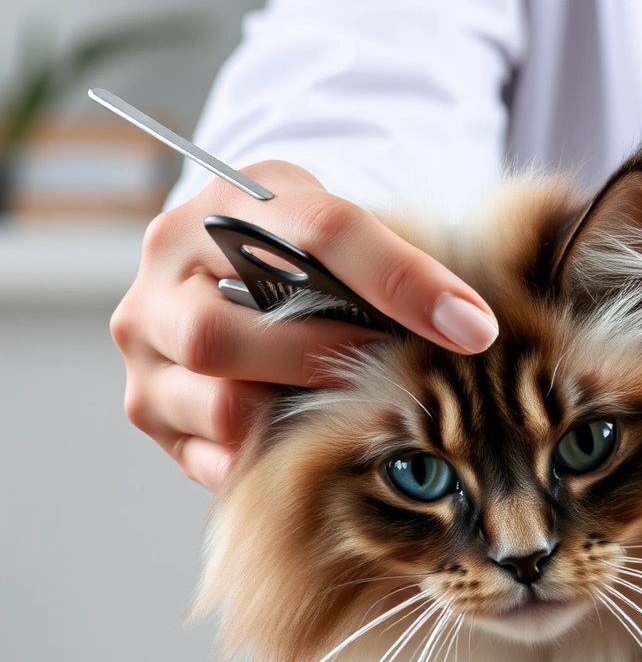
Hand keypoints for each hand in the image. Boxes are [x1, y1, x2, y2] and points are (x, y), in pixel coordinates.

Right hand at [109, 161, 498, 488]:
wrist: (240, 269)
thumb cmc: (305, 249)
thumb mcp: (347, 225)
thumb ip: (396, 259)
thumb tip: (470, 325)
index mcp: (226, 204)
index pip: (318, 231)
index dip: (402, 281)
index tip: (472, 326)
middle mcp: (166, 274)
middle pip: (225, 333)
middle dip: (324, 362)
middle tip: (394, 375)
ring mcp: (147, 347)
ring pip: (219, 405)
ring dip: (299, 416)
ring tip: (360, 412)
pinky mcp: (150, 409)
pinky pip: (215, 456)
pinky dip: (273, 457)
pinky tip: (318, 445)